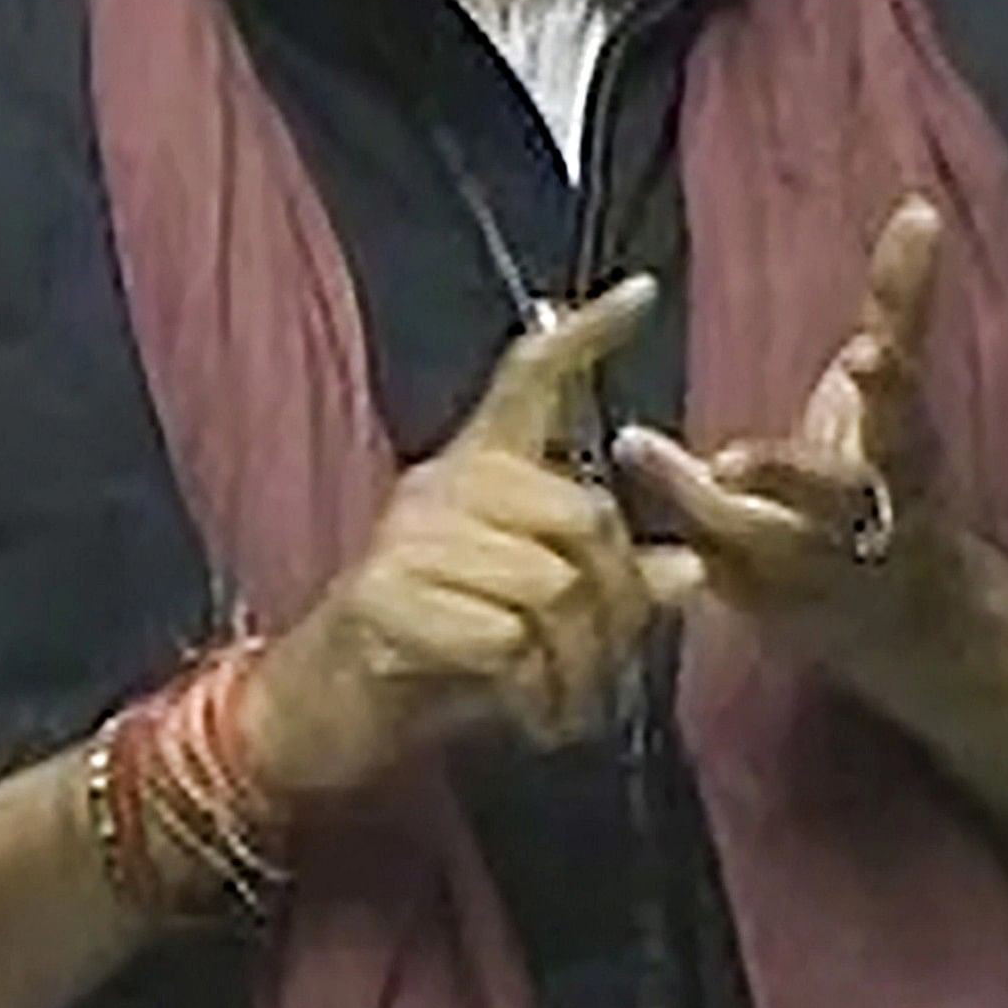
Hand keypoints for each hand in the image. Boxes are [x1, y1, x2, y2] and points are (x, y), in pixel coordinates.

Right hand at [243, 276, 699, 803]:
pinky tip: (524, 717)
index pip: (529, 381)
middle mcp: (441, 485)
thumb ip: (601, 589)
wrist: (320, 714)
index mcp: (477, 472)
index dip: (587, 336)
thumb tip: (687, 571)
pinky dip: (530, 693)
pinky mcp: (381, 597)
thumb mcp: (531, 619)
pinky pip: (502, 638)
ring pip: (550, 586)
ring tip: (563, 708)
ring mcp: (406, 537)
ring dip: (576, 666)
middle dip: (617, 608)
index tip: (644, 291)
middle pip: (584, 516)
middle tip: (605, 673)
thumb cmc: (434, 659)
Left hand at [618, 199, 960, 657]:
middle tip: (727, 452)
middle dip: (784, 472)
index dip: (887, 389)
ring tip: (641, 446)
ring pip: (754, 545)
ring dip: (698, 502)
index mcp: (904, 466)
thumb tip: (919, 210)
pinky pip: (701, 577)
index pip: (903, 421)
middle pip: (827, 502)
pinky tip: (608, 514)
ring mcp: (808, 576)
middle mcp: (861, 527)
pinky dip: (658, 552)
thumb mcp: (904, 398)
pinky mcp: (752, 608)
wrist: (912, 623)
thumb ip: (902, 307)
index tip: (864, 355)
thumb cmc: (895, 482)